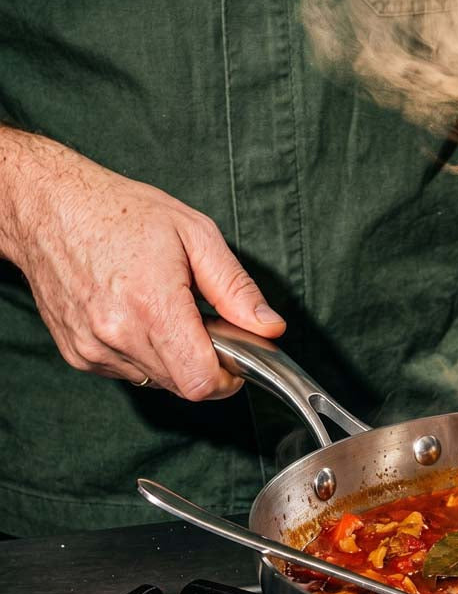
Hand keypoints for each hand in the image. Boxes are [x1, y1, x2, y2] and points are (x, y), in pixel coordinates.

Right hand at [0, 127, 285, 398]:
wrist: (51, 207)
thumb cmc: (123, 213)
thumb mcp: (197, 235)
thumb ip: (237, 289)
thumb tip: (270, 327)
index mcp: (152, 306)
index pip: (200, 381)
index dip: (228, 377)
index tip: (236, 355)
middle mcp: (117, 335)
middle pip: (182, 386)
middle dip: (205, 363)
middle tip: (203, 322)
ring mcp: (93, 348)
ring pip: (156, 381)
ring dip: (174, 358)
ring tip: (167, 311)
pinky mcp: (78, 354)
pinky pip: (129, 372)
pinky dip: (145, 354)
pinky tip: (138, 315)